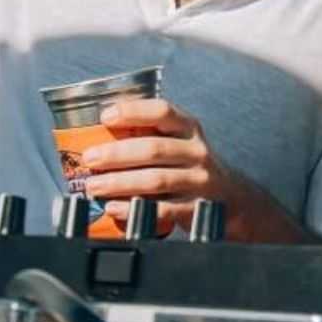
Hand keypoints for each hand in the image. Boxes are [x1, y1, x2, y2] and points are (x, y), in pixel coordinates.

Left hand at [80, 98, 289, 238]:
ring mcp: (199, 181)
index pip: (162, 111)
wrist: (232, 198)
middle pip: (154, 148)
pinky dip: (134, 209)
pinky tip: (113, 207)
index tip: (105, 116)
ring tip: (94, 186)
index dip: (133, 111)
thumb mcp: (178, 142)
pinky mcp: (196, 208)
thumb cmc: (191, 166)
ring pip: (156, 179)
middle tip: (90, 159)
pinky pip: (162, 209)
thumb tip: (95, 135)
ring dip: (120, 182)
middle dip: (117, 153)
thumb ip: (148, 135)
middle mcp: (197, 151)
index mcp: (189, 128)